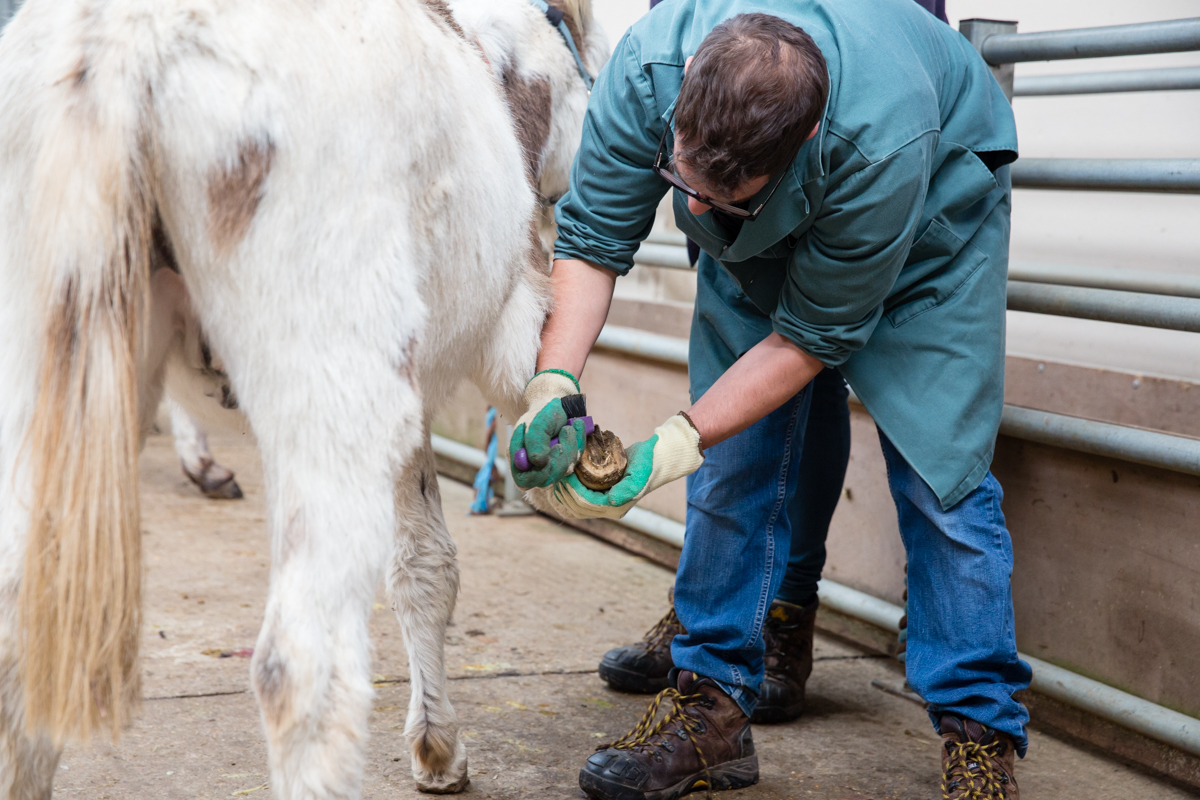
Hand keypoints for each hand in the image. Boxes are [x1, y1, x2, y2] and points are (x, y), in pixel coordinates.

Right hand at [509, 370, 585, 488]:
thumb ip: (535, 442)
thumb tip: (539, 462)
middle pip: (548, 480)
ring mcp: (553, 464)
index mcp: (520, 459)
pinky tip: (576, 426)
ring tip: (568, 427)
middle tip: (565, 433)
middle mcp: (535, 466)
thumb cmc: (542, 412)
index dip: (536, 475)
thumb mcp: (536, 423)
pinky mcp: (568, 460)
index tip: (546, 460)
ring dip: (570, 445)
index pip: (524, 482)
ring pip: (565, 469)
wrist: (557, 403)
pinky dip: (579, 441)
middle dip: (559, 458)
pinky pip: (577, 458)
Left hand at [543, 414, 703, 518]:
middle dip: (564, 494)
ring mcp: (606, 503)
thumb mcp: (640, 472)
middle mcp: (610, 509)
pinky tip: (563, 480)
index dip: (571, 491)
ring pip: (577, 507)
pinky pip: (581, 499)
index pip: (586, 503)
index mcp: (617, 507)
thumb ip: (628, 487)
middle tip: (554, 477)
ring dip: (564, 495)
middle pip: (578, 509)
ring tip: (555, 480)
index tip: (563, 476)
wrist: (656, 458)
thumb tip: (611, 500)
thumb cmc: (648, 462)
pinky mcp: (603, 495)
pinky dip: (570, 492)